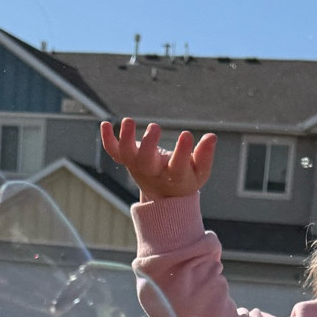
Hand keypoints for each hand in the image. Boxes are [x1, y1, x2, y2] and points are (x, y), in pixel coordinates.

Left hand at [101, 117, 216, 199]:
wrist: (162, 195)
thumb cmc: (184, 178)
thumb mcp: (199, 171)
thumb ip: (204, 156)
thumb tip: (212, 136)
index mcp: (173, 177)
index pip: (178, 167)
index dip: (182, 152)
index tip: (187, 135)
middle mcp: (152, 172)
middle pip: (146, 162)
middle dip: (148, 145)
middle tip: (155, 127)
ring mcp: (137, 165)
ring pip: (127, 154)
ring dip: (125, 138)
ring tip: (128, 120)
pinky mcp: (127, 159)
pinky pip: (113, 151)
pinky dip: (107, 139)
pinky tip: (105, 124)